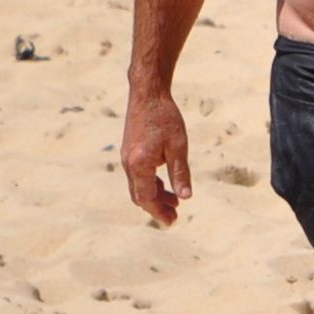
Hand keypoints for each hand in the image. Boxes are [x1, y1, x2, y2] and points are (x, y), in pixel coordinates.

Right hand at [118, 87, 190, 226]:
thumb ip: (180, 173)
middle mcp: (129, 163)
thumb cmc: (165, 117)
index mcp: (139, 164)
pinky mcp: (129, 151)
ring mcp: (127, 157)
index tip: (172, 221)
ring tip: (174, 201)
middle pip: (139, 195)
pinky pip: (137, 175)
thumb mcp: (178, 146)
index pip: (146, 197)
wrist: (147, 93)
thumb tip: (186, 197)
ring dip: (154, 196)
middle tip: (174, 216)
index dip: (159, 212)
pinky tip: (164, 184)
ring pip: (138, 186)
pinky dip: (150, 183)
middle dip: (156, 208)